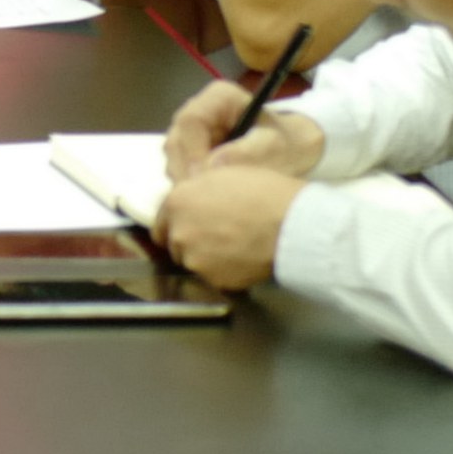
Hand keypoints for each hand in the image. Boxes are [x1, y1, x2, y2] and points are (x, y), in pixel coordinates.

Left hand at [157, 161, 303, 290]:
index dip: (178, 222)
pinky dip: (222, 271)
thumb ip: (199, 187)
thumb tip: (195, 194)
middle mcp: (179, 232)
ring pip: (191, 261)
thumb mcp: (225, 174)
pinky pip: (212, 277)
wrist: (291, 225)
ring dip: (205, 257)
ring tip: (233, 247)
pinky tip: (242, 259)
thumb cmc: (265, 193)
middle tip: (217, 234)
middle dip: (190, 239)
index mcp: (177, 201)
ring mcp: (194, 259)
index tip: (190, 224)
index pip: (161, 220)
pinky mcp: (212, 280)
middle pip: (175, 242)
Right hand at [164, 81, 326, 185]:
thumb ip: (245, 153)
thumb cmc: (288, 143)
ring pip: (174, 156)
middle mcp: (198, 108)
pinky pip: (179, 167)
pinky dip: (190, 183)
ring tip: (211, 197)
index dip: (192, 151)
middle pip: (176, 140)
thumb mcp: (274, 146)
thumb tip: (211, 166)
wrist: (295, 152)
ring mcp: (191, 130)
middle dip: (187, 169)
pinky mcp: (190, 149)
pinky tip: (209, 194)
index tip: (202, 179)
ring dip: (186, 178)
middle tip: (204, 196)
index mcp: (218, 97)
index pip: (190, 121)